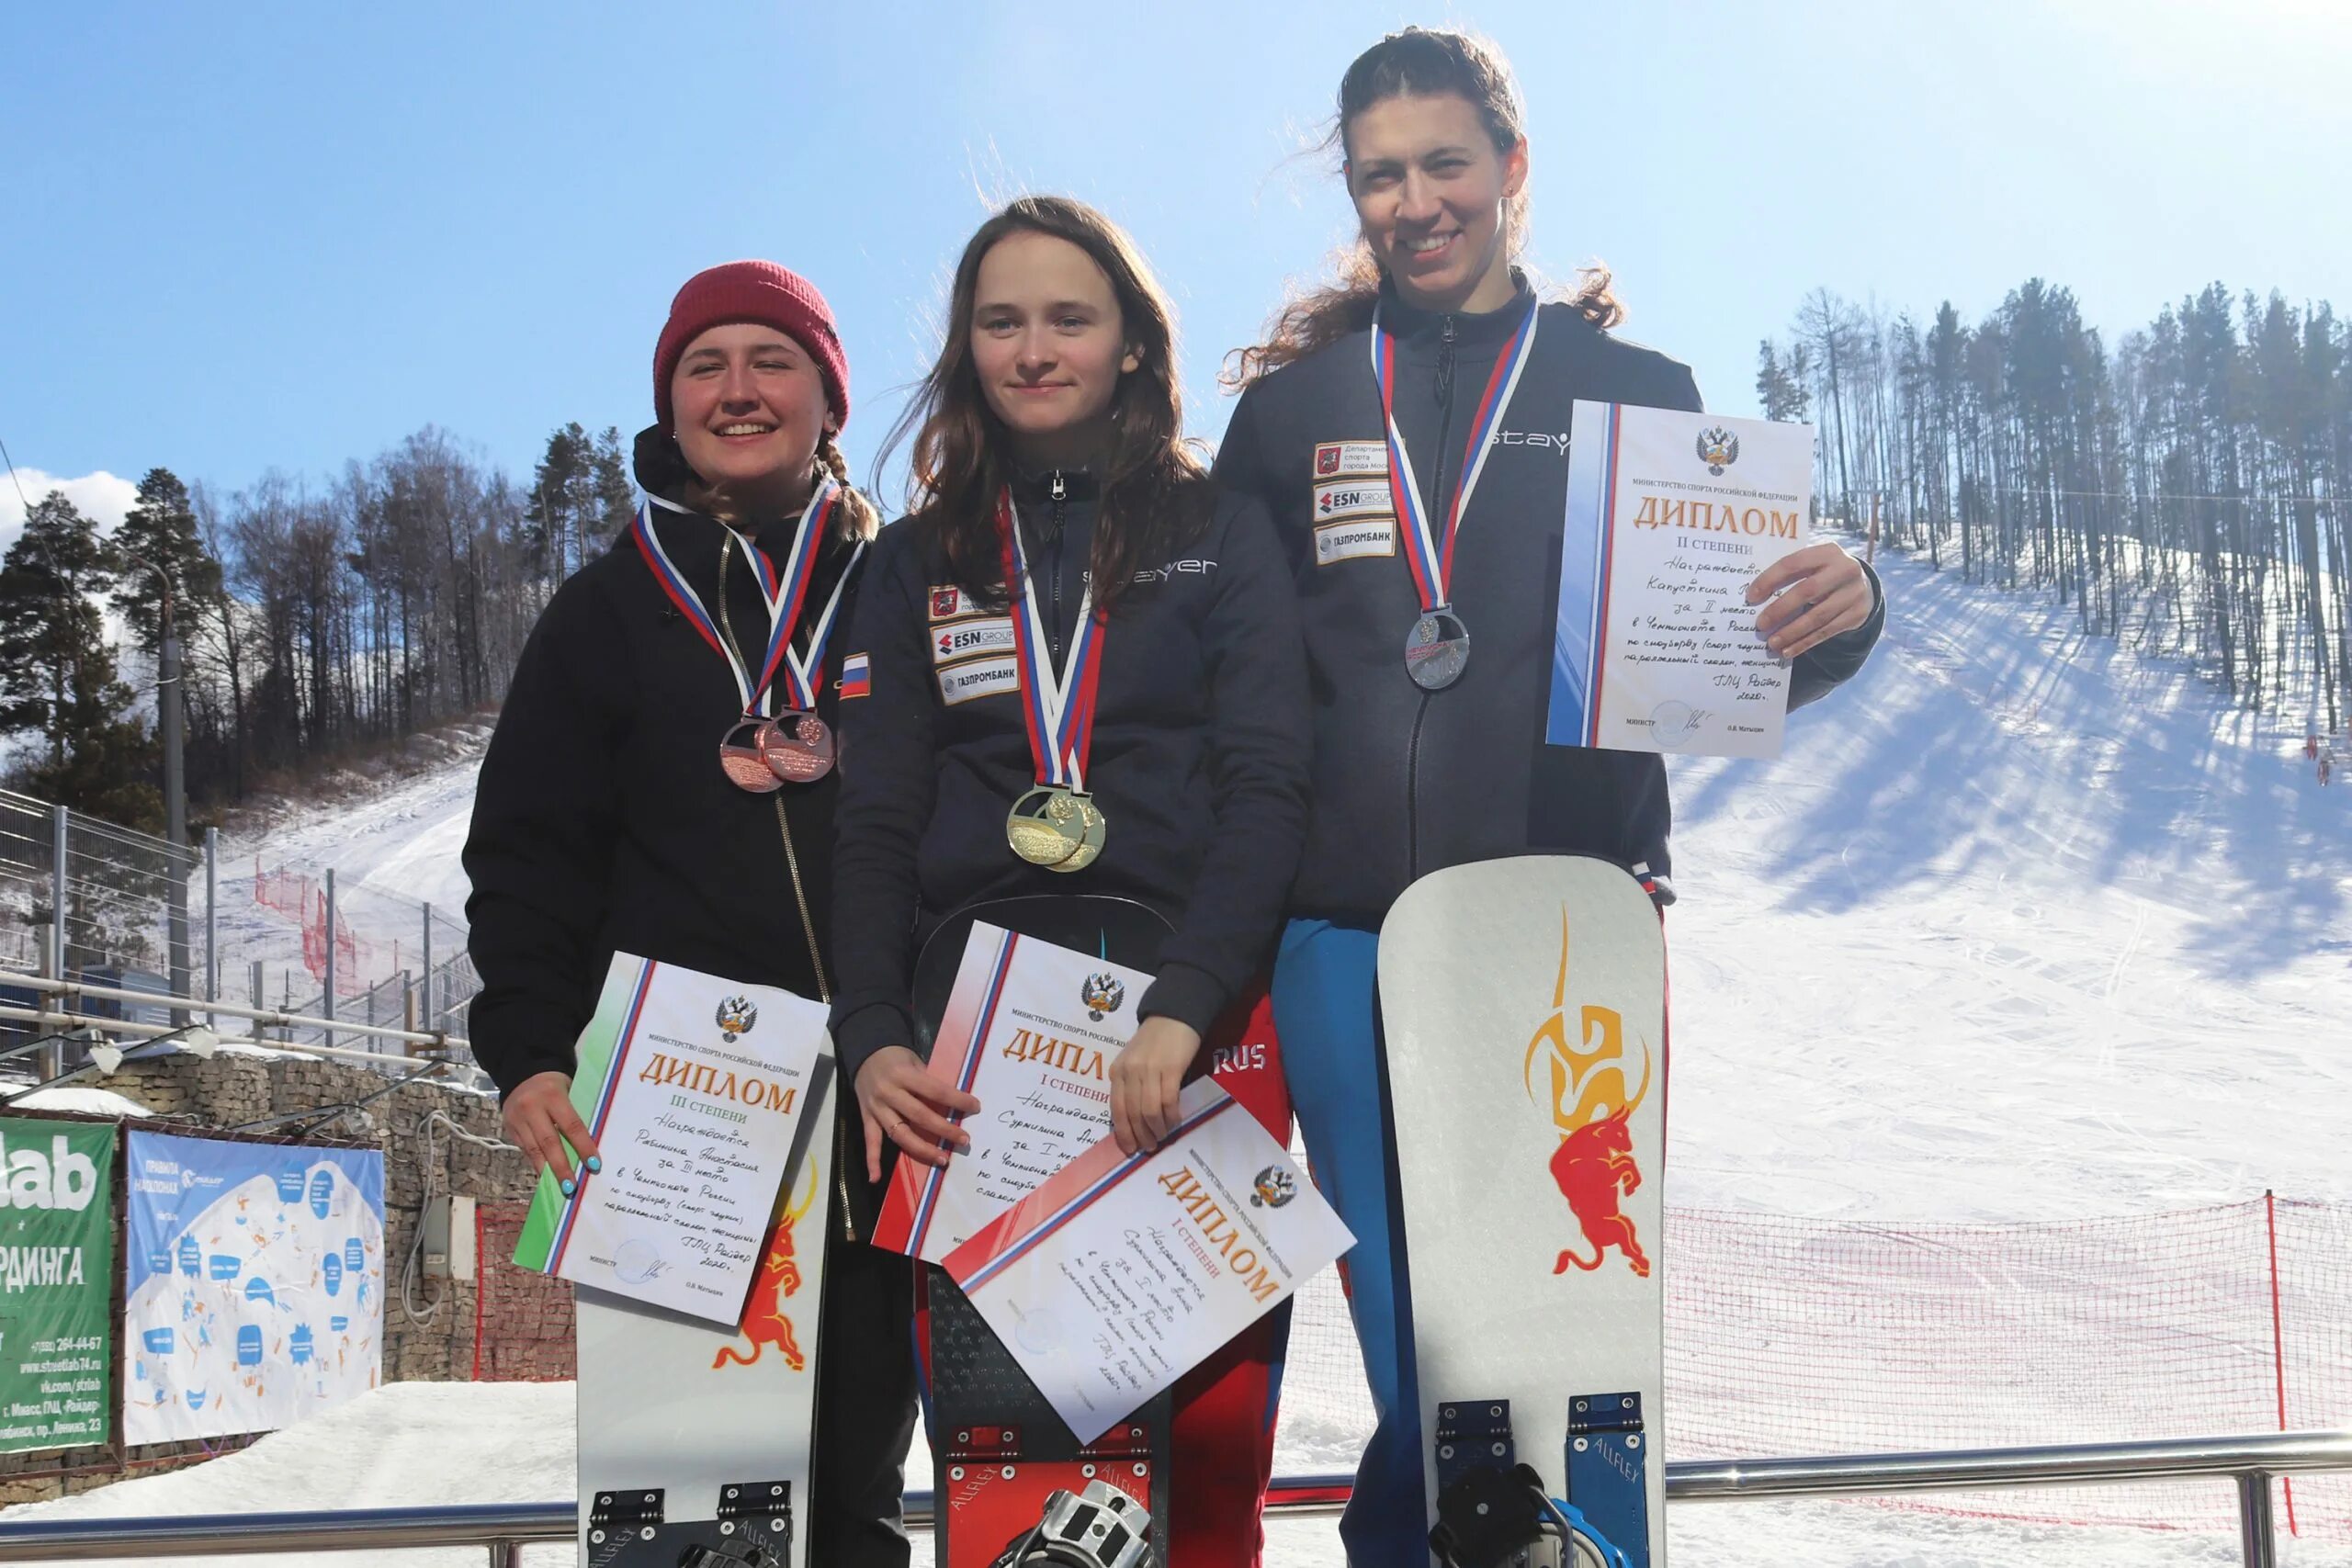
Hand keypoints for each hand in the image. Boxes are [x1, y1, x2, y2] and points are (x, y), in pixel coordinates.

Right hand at [502, 1071, 599, 1192]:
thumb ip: (576, 1113)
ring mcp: (517, 1119)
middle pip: (549, 1142)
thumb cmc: (554, 1085)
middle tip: (573, 1187)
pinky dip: (537, 1164)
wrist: (522, 1073)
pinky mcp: (509, 1128)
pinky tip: (546, 1176)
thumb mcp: (569, 1090)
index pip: (571, 1125)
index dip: (583, 1147)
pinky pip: (525, 1150)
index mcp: (553, 1096)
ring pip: (533, 1150)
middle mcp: (532, 1108)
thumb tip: (591, 1145)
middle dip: (562, 1167)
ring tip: (560, 1188)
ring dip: (547, 1172)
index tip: (594, 1165)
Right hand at [855, 1046, 978, 1183]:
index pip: (935, 1091)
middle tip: (964, 1139)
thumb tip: (954, 1103)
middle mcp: (889, 1093)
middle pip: (919, 1116)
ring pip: (900, 1133)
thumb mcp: (914, 1061)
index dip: (956, 1100)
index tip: (975, 1107)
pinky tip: (876, 1178)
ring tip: (942, 1159)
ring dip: (922, 1149)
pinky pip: (871, 1141)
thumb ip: (928, 1081)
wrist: (864, 1053)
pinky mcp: (867, 1118)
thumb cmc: (896, 1056)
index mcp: (904, 1075)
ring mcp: (877, 1108)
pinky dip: (872, 1161)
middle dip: (944, 1129)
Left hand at [1109, 1016, 1202, 1156]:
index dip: (1122, 1133)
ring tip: (1162, 1137)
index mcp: (1117, 1071)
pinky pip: (1168, 1101)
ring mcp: (1149, 1070)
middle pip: (1132, 1114)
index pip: (1115, 1110)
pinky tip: (1174, 1122)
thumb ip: (1131, 1085)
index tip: (1129, 1149)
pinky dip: (1171, 1116)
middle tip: (1149, 1148)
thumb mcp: (1133, 1061)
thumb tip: (1135, 1121)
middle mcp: (1130, 1072)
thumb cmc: (1154, 1041)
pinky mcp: (1170, 1069)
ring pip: (1149, 1111)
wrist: (1174, 1015)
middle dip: (1140, 1135)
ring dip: (1156, 1129)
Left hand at [1747, 542, 1873, 659]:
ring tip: (1772, 643)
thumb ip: (1791, 574)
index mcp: (1827, 552)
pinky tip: (1788, 650)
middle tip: (1760, 625)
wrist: (1863, 585)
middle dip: (1780, 609)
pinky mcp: (1857, 614)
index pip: (1793, 564)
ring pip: (1818, 616)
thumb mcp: (1814, 565)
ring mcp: (1854, 593)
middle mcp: (1845, 570)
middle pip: (1807, 591)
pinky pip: (1826, 632)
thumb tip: (1756, 597)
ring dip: (1791, 632)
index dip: (1770, 580)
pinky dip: (1804, 643)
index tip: (1751, 597)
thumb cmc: (1825, 574)